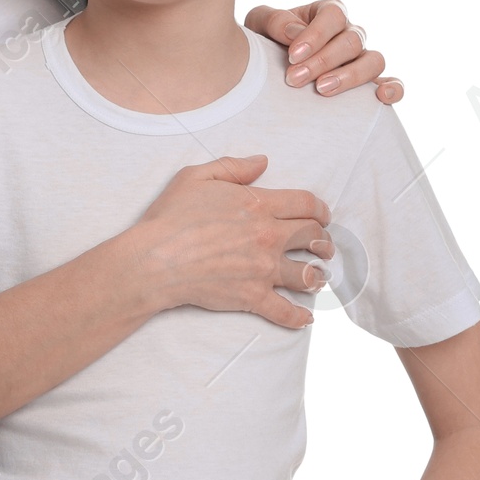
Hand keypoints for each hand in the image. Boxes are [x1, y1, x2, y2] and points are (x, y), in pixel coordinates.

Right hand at [134, 155, 332, 329]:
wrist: (155, 260)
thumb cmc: (171, 217)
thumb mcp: (197, 176)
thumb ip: (234, 167)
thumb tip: (263, 161)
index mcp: (258, 204)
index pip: (306, 204)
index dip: (321, 208)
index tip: (323, 215)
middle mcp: (268, 236)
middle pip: (314, 236)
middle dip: (324, 241)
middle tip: (324, 246)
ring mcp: (262, 269)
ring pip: (308, 274)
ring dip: (318, 276)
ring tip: (319, 277)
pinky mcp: (252, 297)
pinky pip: (285, 311)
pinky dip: (299, 316)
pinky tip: (306, 317)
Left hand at [247, 0, 402, 103]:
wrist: (266, 71)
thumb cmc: (264, 41)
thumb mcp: (259, 24)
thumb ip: (274, 21)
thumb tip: (295, 33)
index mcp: (327, 12)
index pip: (333, 15)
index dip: (316, 35)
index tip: (292, 55)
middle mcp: (349, 32)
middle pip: (351, 41)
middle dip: (322, 61)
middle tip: (294, 79)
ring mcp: (362, 58)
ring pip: (374, 60)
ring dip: (351, 76)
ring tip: (322, 90)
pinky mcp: (370, 83)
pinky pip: (392, 83)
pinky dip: (393, 89)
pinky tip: (381, 98)